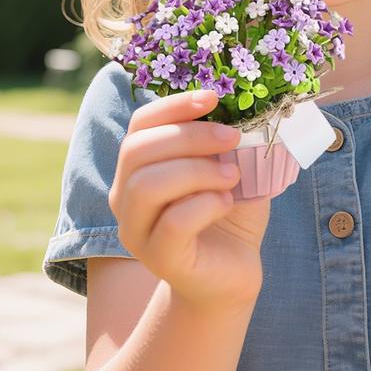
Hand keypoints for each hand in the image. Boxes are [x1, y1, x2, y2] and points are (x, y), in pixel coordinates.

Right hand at [109, 89, 271, 310]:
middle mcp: (125, 197)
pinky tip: (227, 203)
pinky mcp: (159, 258)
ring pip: (147, 185)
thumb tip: (245, 106)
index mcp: (137, 167)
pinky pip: (173, 222)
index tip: (213, 98)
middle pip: (137, 150)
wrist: (234, 272)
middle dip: (190, 136)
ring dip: (197, 170)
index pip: (139, 124)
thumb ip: (229, 141)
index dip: (173, 105)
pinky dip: (205, 204)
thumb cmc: (229, 213)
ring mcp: (136, 230)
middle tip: (233, 138)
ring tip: (232, 176)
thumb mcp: (232, 167)